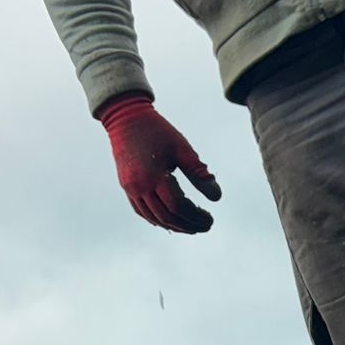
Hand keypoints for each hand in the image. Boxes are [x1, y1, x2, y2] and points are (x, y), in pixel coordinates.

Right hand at [96, 93, 221, 232]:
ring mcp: (130, 188)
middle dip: (188, 225)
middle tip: (206, 226)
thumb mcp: (182, 149)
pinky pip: (141, 211)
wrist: (126, 117)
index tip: (210, 218)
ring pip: (153, 218)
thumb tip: (218, 197)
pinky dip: (157, 220)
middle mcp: (139, 185)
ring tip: (192, 226)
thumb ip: (199, 174)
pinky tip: (172, 221)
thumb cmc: (158, 131)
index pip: (178, 206)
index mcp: (154, 175)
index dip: (196, 216)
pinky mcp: (126, 186)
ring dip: (174, 226)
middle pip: (166, 216)